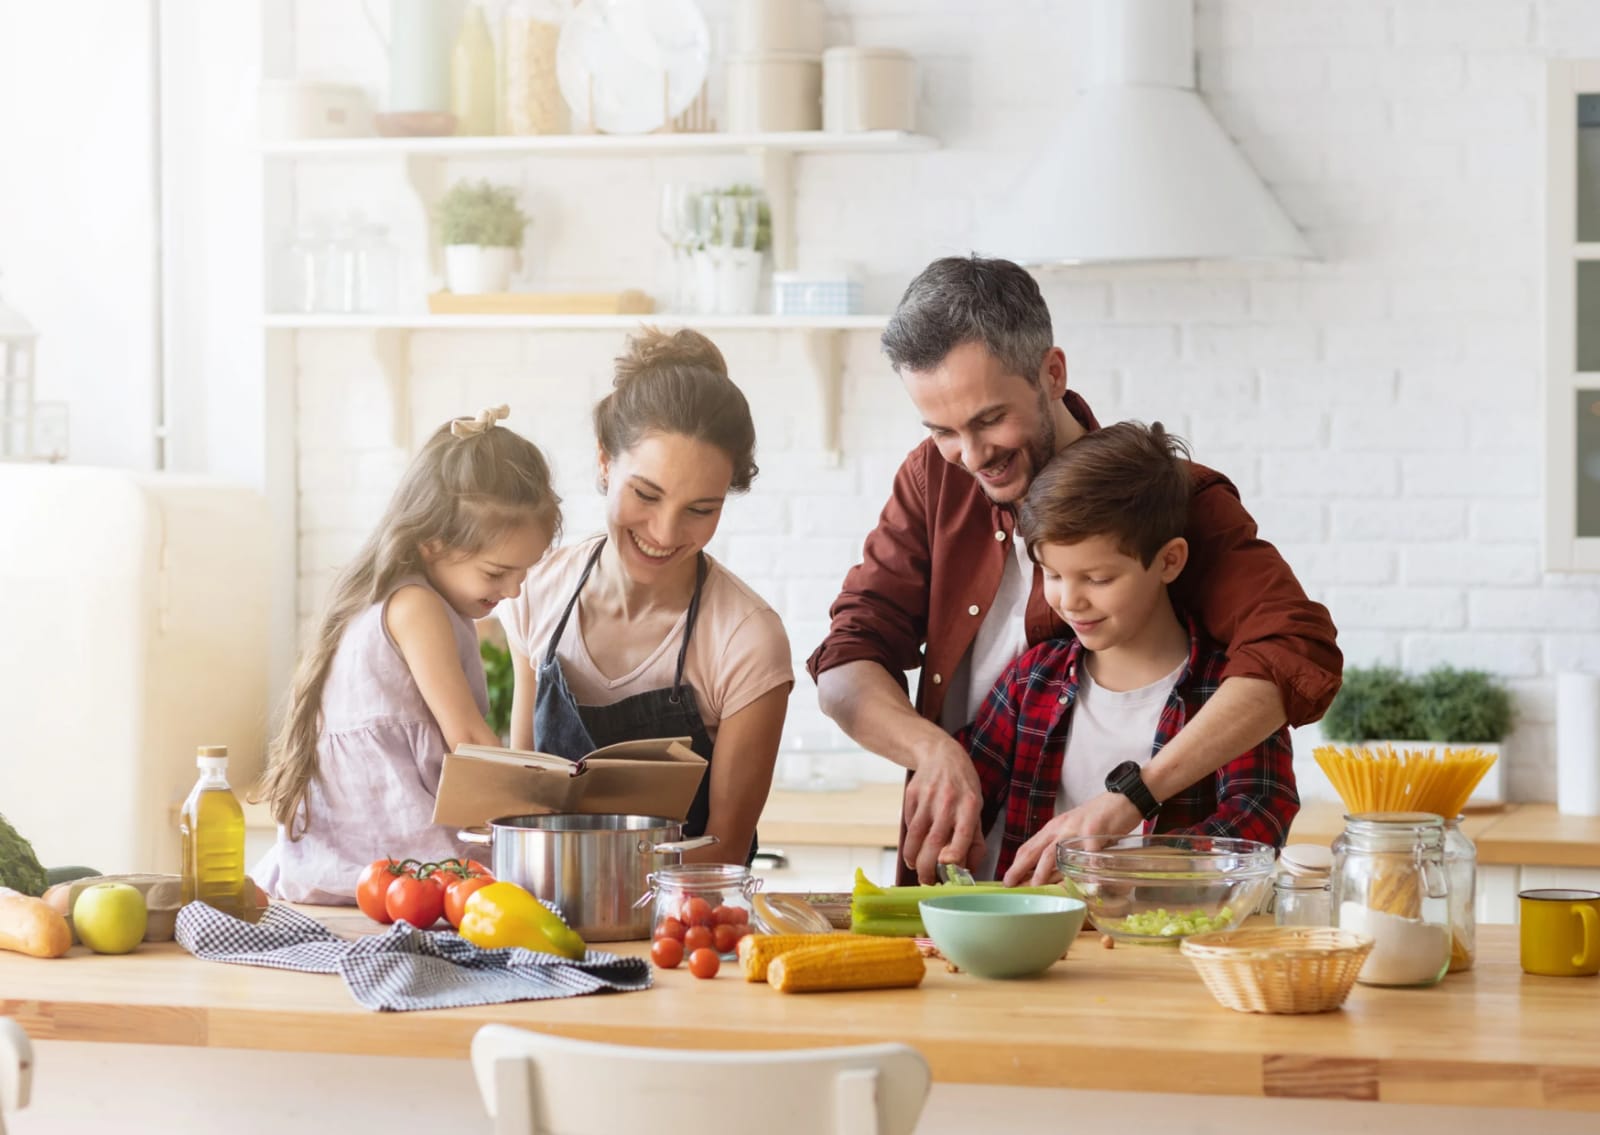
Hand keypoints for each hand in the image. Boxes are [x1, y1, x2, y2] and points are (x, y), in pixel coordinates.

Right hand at [902, 738, 983, 884]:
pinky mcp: (911, 795)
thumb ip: (974, 840)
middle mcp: (948, 801)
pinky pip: (908, 823)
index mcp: (970, 806)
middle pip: (934, 840)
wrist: (941, 755)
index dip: (954, 854)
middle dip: (927, 867)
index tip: (947, 868)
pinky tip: (913, 847)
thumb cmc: (963, 788)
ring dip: (913, 858)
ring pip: (915, 835)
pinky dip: (909, 840)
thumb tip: (968, 870)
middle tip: (927, 881)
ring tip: (916, 868)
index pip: (963, 834)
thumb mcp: (976, 809)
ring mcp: (927, 797)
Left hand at [1002, 791, 1141, 886]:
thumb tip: (1052, 876)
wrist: (1123, 799)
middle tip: (1010, 885)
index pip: (1029, 847)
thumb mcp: (1074, 831)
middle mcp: (1061, 828)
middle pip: (1035, 851)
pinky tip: (1085, 884)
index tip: (1006, 880)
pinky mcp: (1095, 830)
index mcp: (1054, 828)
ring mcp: (1076, 829)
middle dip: (1020, 869)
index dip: (1016, 864)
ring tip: (1036, 887)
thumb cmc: (1099, 819)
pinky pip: (1088, 855)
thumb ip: (1063, 849)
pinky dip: (1086, 871)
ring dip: (1043, 872)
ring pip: (1054, 853)